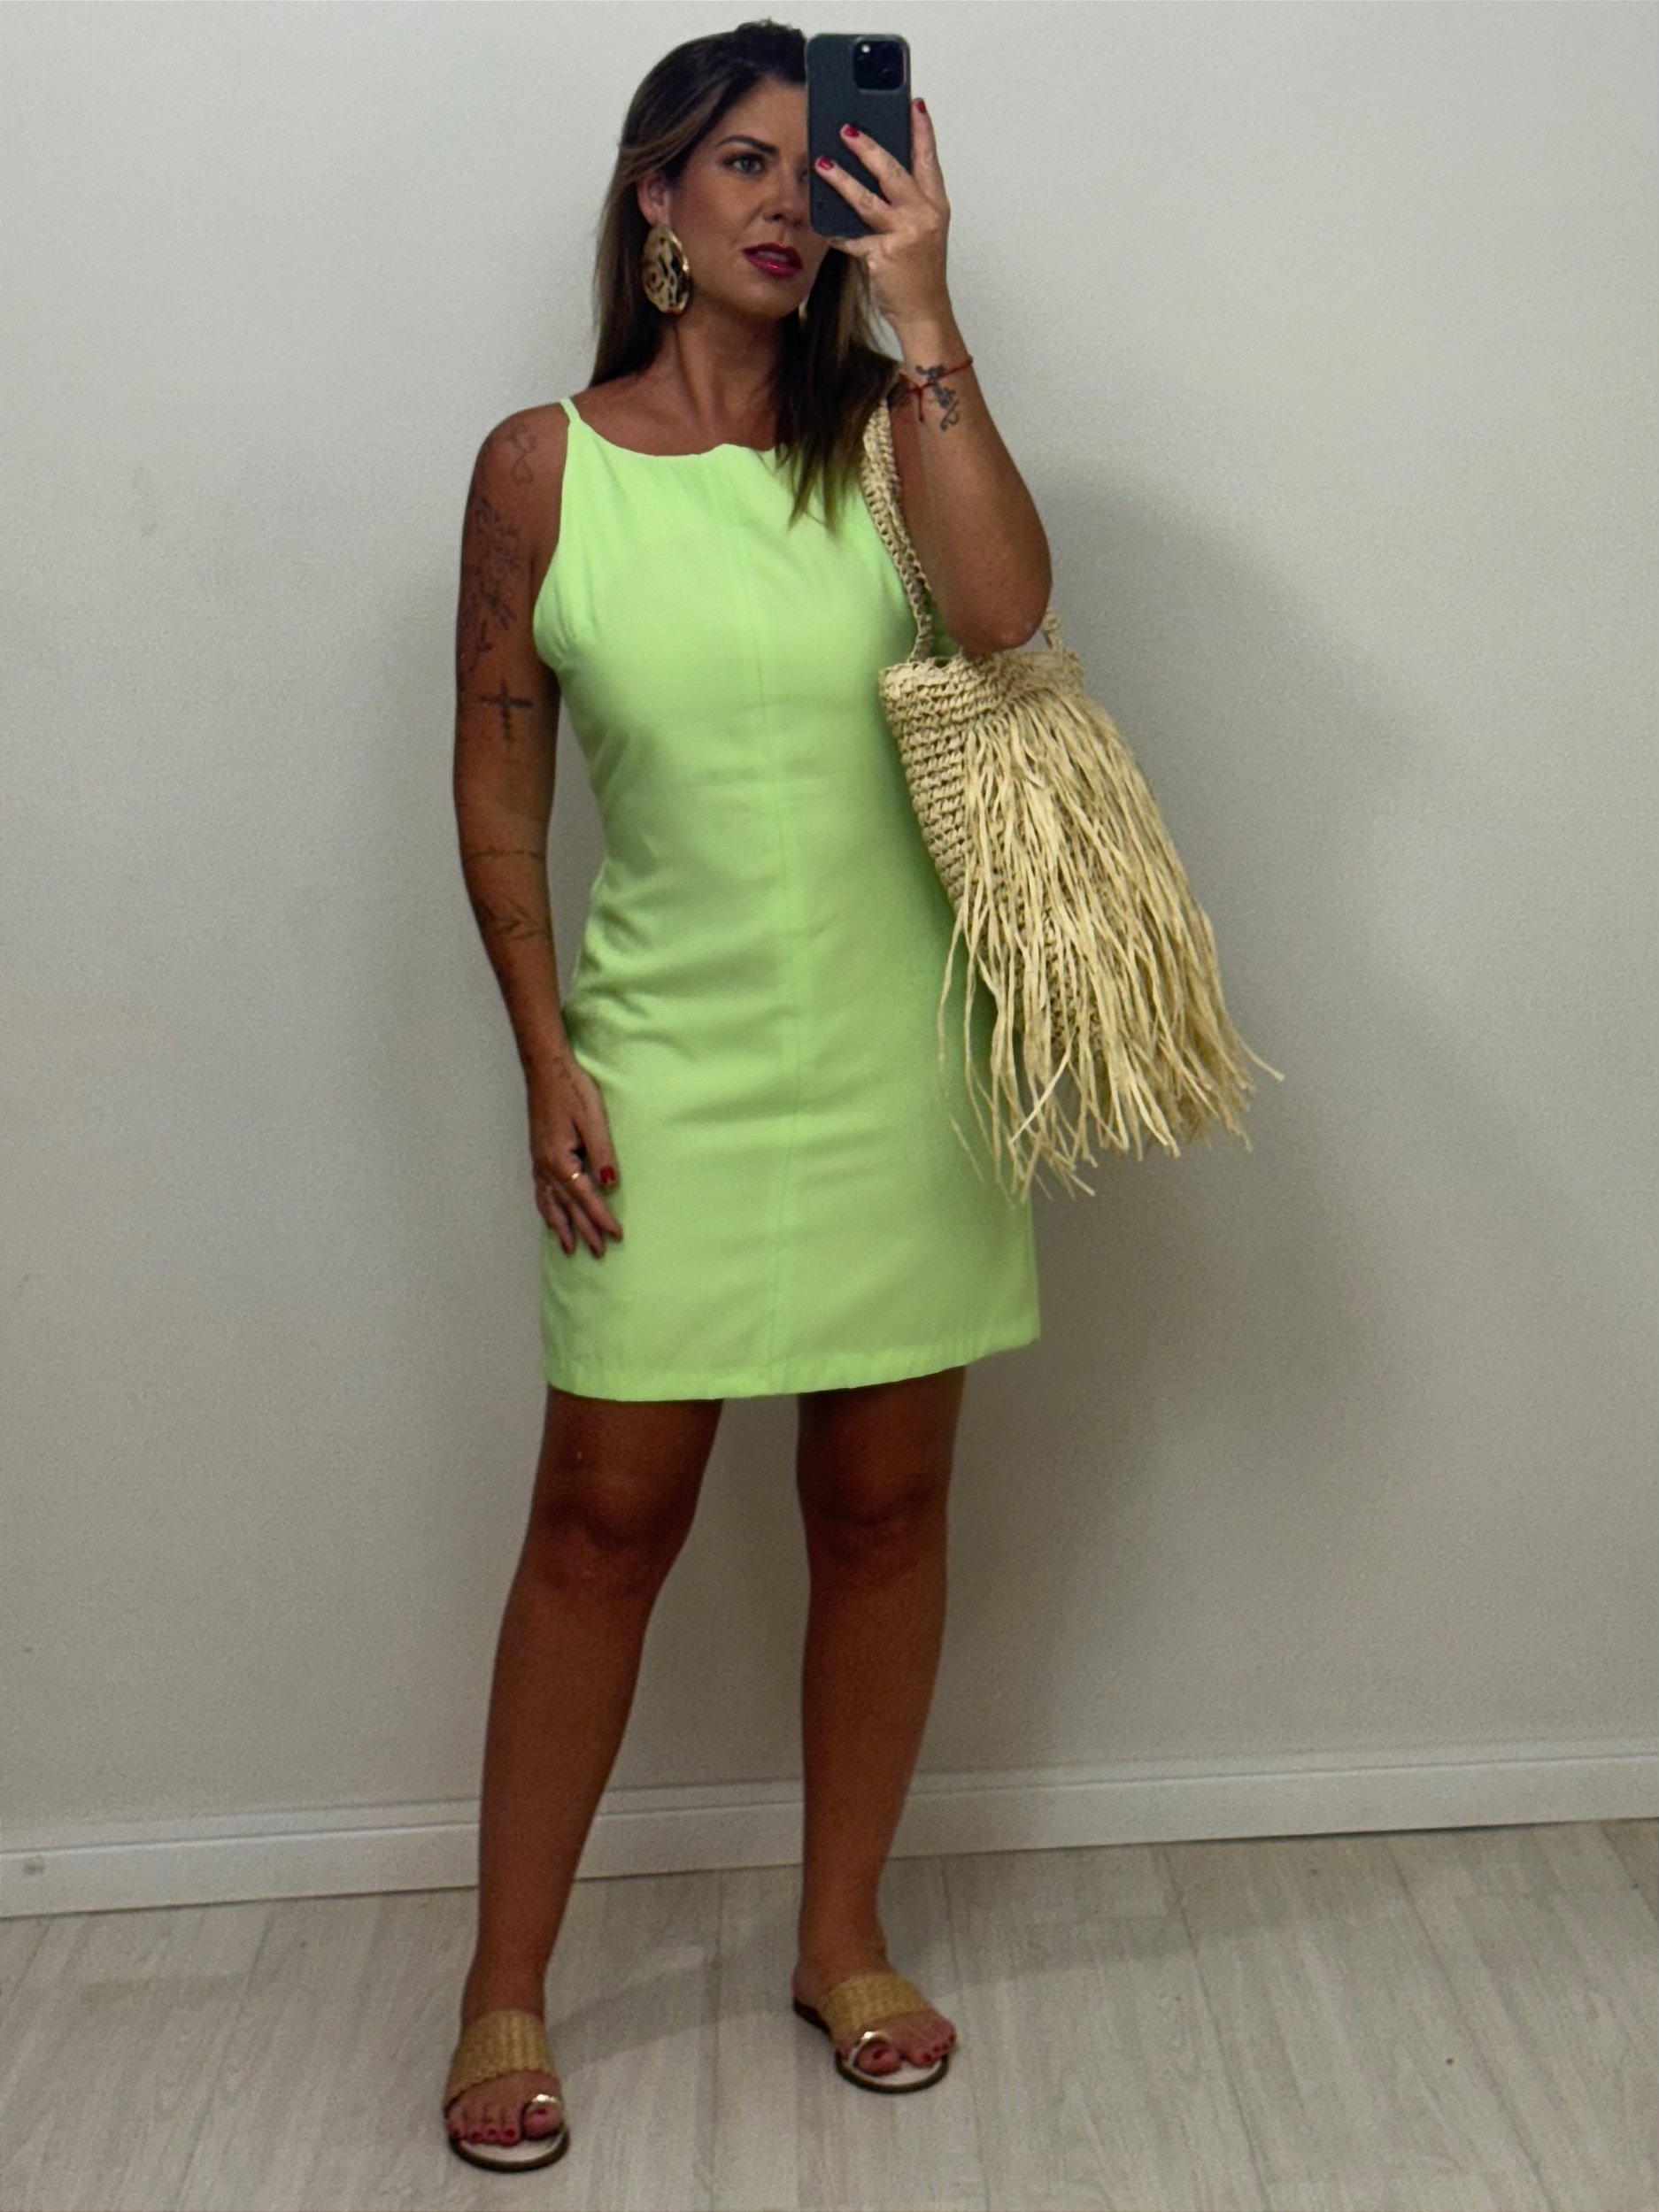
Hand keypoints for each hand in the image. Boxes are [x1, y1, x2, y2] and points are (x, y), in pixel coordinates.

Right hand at [529, 1052, 623, 1257]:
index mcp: (560, 1160)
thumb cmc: (571, 1089)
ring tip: (569, 1248)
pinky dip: (547, 1209)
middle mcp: (545, 1166)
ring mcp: (538, 1161)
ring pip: (549, 1203)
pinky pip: (541, 1192)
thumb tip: (609, 1183)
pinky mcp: (538, 1154)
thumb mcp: (592, 1119)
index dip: (601, 1218)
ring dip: (560, 1227)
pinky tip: (551, 1216)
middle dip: (584, 1231)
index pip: (585, 1198)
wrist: (545, 1068)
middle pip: (567, 1207)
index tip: (615, 1236)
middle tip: (598, 1253)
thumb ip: (601, 1153)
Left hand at [816, 99, 950, 330]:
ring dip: (841, 179)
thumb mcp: (922, 233)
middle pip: (892, 171)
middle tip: (847, 129)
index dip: (922, 131)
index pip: (928, 159)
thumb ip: (905, 205)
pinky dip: (836, 232)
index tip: (914, 104)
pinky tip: (822, 222)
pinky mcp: (883, 255)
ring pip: (867, 199)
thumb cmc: (921, 274)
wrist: (925, 313)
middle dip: (867, 147)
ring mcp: (904, 235)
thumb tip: (874, 179)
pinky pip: (852, 238)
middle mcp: (923, 216)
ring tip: (822, 163)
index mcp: (935, 206)